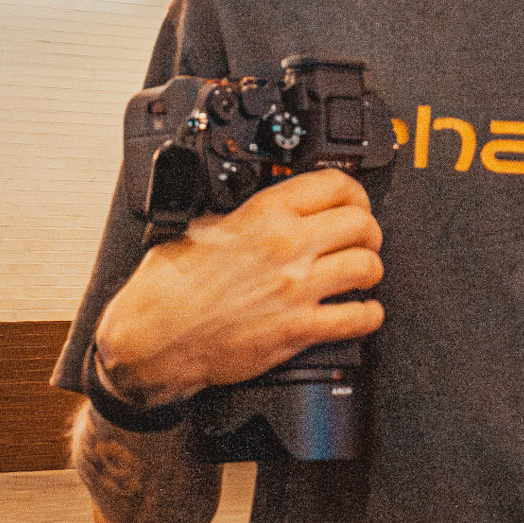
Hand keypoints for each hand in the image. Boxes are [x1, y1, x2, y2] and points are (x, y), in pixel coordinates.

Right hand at [94, 168, 384, 406]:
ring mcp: (296, 289)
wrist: (153, 337)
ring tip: (362, 271)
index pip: (336, 185)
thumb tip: (273, 205)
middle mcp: (288, 246)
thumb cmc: (170, 285)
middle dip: (368, 229)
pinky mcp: (297, 330)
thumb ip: (246, 211)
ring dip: (370, 268)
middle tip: (362, 236)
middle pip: (361, 224)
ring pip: (367, 267)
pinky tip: (361, 310)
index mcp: (265, 213)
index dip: (353, 191)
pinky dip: (367, 314)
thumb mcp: (204, 224)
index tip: (353, 200)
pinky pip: (357, 319)